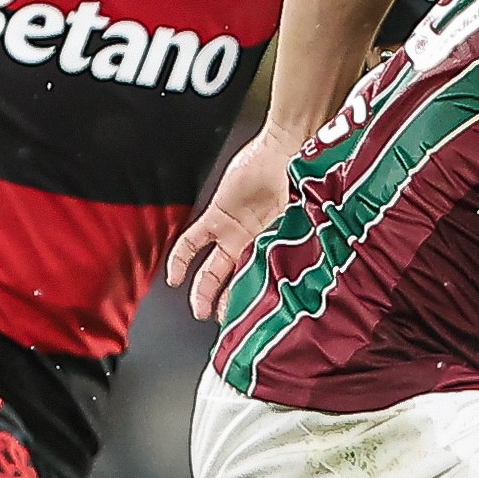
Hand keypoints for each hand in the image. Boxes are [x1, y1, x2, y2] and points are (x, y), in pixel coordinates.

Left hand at [168, 129, 293, 318]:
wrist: (289, 151)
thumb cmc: (304, 181)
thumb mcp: (304, 225)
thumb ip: (296, 255)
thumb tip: (299, 290)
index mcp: (280, 248)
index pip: (265, 286)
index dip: (259, 306)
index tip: (258, 326)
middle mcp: (256, 244)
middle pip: (239, 284)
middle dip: (231, 306)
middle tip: (227, 326)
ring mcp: (235, 232)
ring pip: (214, 270)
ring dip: (205, 292)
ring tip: (200, 310)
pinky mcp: (217, 216)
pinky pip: (192, 243)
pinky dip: (180, 260)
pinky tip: (174, 278)